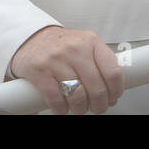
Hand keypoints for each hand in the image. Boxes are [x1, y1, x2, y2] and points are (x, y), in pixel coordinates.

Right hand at [9, 25, 124, 114]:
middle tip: (98, 108)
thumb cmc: (62, 46)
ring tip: (80, 108)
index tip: (113, 97)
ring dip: (81, 109)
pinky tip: (63, 108)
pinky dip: (62, 109)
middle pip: (97, 87)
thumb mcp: (85, 46)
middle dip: (99, 105)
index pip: (113, 71)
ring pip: (78, 96)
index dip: (116, 90)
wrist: (32, 38)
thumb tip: (113, 93)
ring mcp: (57, 60)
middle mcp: (76, 49)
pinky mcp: (40, 71)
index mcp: (91, 42)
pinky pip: (56, 99)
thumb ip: (100, 64)